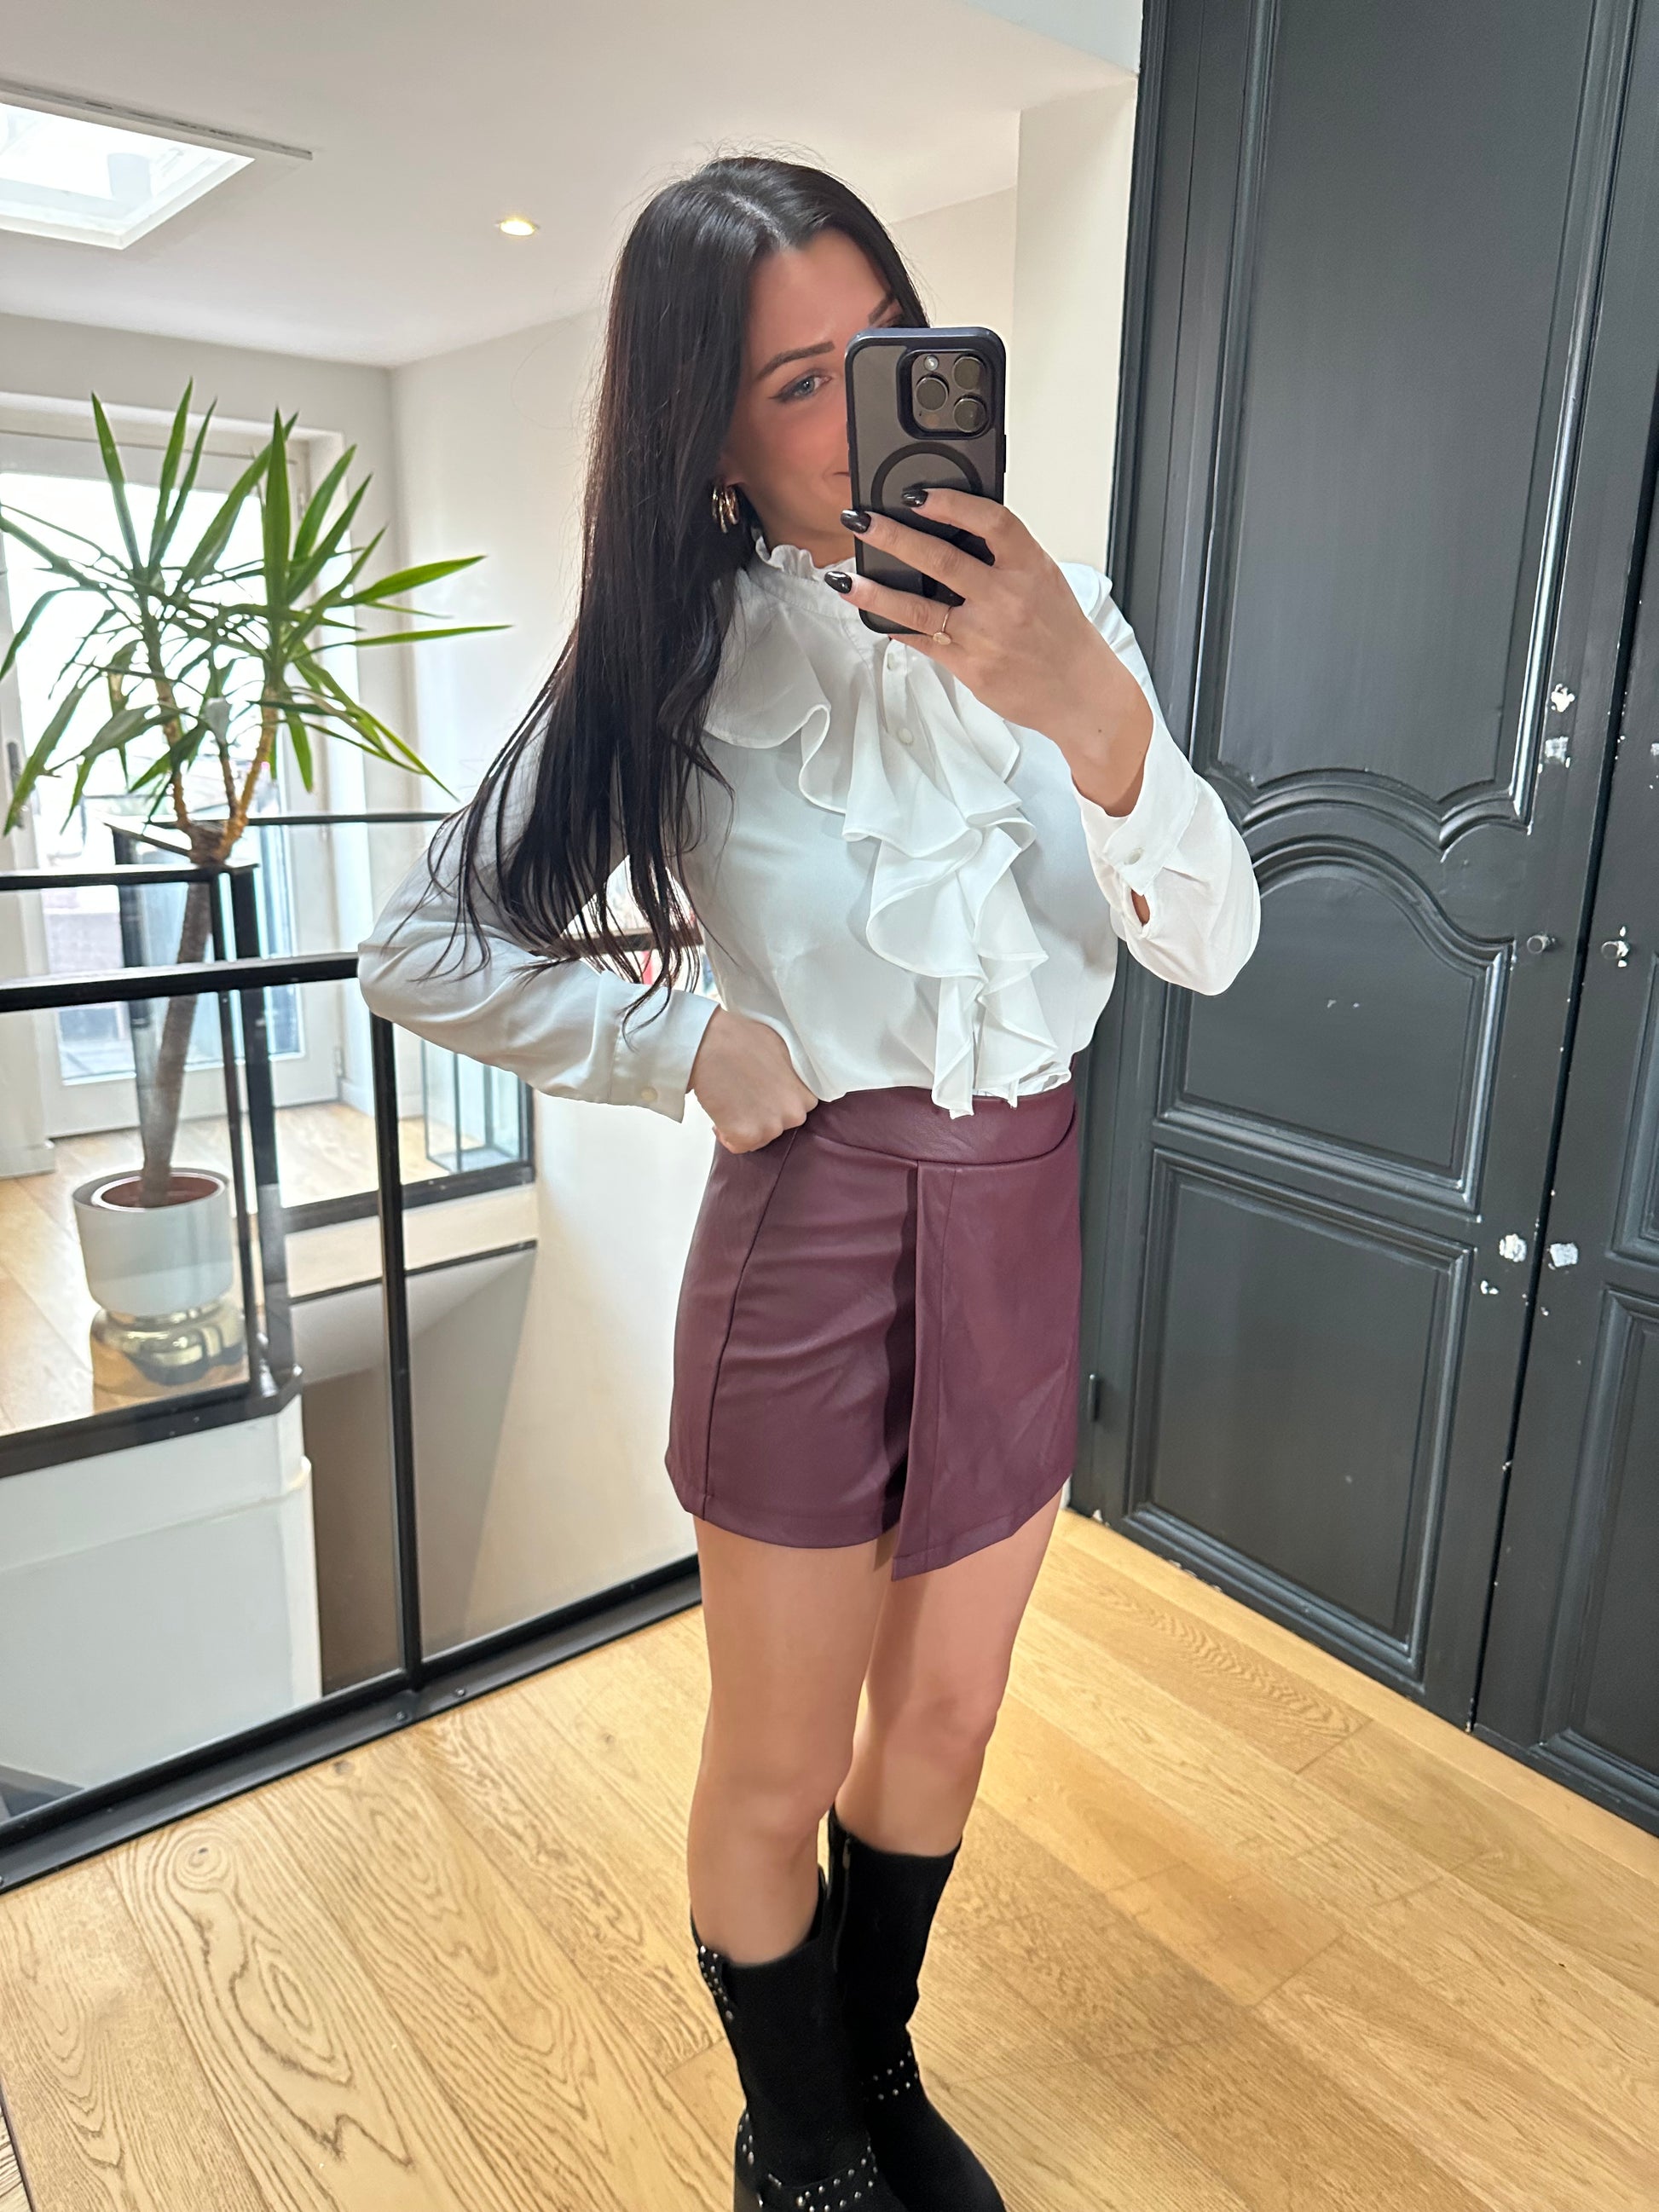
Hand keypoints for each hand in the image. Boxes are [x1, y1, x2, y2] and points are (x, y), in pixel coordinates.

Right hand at [688, 1006, 817, 1152]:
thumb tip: (786, 1081)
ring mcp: (771, 1126)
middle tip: (743, 1098)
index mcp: (806, 1093)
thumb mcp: (783, 1050)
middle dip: (763, 1116)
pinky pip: (737, 1146)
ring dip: (745, 1125)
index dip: (776, 1103)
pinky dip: (726, 1135)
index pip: (796, 1109)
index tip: (761, 1096)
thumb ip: (791, 1074)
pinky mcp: (747, 1135)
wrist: (709, 1042)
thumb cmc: (741, 1038)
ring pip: (759, 1137)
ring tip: (730, 1102)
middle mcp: (795, 1112)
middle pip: (779, 1126)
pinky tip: (721, 1115)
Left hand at [834, 489, 1153, 818]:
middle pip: (941, 558)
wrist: (1079, 693)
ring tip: (844, 578)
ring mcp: (985, 634)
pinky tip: (869, 614)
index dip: (950, 503)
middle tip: (860, 519)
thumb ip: (1004, 557)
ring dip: (876, 590)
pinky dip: (893, 625)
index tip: (917, 493)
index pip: (990, 521)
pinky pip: (921, 640)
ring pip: (919, 606)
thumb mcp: (1044, 580)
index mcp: (1031, 567)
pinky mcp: (969, 666)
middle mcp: (1007, 598)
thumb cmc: (1061, 634)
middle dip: (893, 536)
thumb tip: (954, 529)